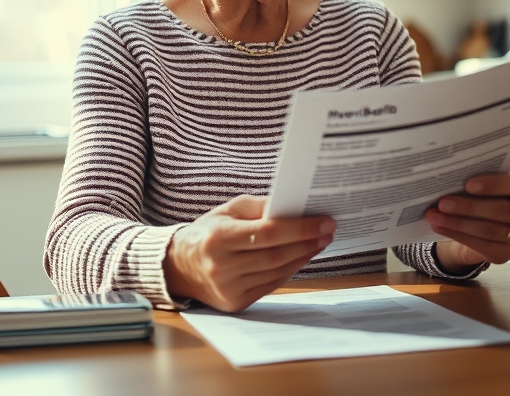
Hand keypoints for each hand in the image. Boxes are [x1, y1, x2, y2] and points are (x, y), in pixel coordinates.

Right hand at [164, 195, 334, 311]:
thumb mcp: (228, 210)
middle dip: (307, 243)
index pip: (268, 233)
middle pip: (276, 255)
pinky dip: (290, 270)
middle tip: (328, 231)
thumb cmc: (209, 232)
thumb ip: (260, 207)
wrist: (181, 265)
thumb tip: (294, 209)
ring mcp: (229, 288)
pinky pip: (271, 284)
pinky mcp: (236, 302)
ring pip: (277, 271)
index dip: (299, 228)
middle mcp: (221, 266)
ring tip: (319, 242)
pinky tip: (301, 257)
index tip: (324, 222)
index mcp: (218, 238)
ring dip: (303, 256)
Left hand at [426, 173, 509, 272]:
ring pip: (488, 230)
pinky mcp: (506, 253)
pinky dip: (456, 235)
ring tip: (435, 215)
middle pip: (501, 211)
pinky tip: (440, 226)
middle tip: (443, 202)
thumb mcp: (488, 185)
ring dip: (457, 223)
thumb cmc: (486, 196)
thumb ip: (480, 180)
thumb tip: (452, 177)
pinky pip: (480, 245)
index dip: (495, 184)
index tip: (468, 184)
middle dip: (469, 207)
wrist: (482, 223)